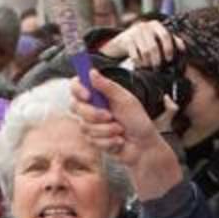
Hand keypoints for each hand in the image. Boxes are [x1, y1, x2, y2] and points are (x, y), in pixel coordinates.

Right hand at [71, 70, 184, 199]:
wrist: (143, 145)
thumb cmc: (137, 121)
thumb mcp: (125, 100)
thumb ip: (108, 87)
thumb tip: (91, 72)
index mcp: (99, 94)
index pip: (76, 86)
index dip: (78, 89)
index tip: (88, 95)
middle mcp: (91, 108)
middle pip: (75, 107)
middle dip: (94, 114)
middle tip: (110, 116)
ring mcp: (90, 124)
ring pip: (85, 126)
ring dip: (106, 130)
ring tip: (120, 130)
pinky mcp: (92, 140)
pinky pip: (93, 140)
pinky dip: (109, 141)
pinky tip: (118, 140)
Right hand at [100, 20, 183, 67]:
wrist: (123, 40)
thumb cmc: (144, 40)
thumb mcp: (157, 37)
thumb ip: (170, 40)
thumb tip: (183, 48)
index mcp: (156, 25)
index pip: (165, 35)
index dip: (169, 48)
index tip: (169, 58)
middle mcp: (145, 27)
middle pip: (154, 47)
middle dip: (157, 60)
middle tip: (158, 67)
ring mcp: (134, 33)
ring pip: (145, 52)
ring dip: (148, 63)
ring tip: (149, 67)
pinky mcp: (126, 41)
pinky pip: (135, 55)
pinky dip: (139, 63)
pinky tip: (140, 65)